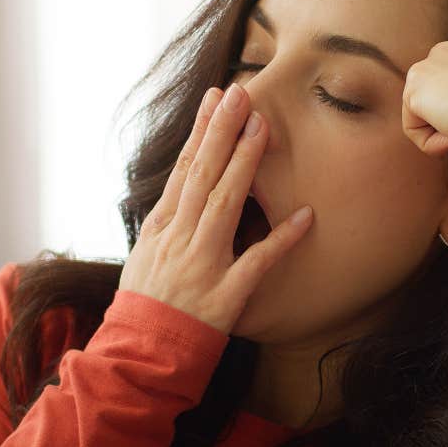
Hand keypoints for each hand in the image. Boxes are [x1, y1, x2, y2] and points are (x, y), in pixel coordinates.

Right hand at [118, 84, 313, 334]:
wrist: (142, 352)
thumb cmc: (145, 302)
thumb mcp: (145, 254)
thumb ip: (167, 220)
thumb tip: (185, 186)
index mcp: (161, 227)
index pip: (184, 170)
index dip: (201, 132)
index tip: (216, 98)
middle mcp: (180, 239)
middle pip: (203, 176)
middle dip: (221, 132)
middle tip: (242, 93)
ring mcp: (202, 265)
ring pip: (224, 205)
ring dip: (244, 165)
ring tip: (263, 129)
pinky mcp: (226, 295)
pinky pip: (257, 263)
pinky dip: (281, 239)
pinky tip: (306, 216)